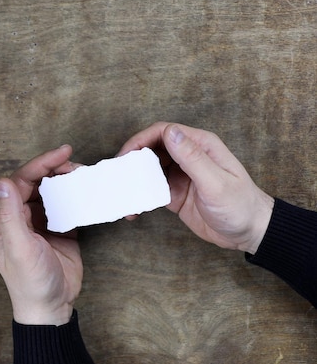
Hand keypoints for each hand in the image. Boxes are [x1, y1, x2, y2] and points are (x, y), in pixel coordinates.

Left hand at [0, 145, 82, 325]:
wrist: (51, 308)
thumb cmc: (30, 281)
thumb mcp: (20, 248)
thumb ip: (10, 215)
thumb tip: (3, 181)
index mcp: (4, 217)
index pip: (21, 180)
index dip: (41, 163)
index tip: (63, 152)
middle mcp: (20, 215)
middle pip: (37, 181)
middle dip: (56, 169)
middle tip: (77, 165)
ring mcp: (41, 222)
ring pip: (52, 191)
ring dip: (67, 181)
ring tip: (84, 176)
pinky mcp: (60, 229)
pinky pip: (67, 205)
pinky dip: (77, 196)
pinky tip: (88, 191)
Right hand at [118, 122, 273, 254]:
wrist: (249, 233)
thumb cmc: (240, 206)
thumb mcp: (215, 182)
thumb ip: (192, 157)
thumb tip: (170, 132)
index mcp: (200, 145)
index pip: (163, 132)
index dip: (141, 140)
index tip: (125, 155)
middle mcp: (188, 156)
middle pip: (151, 148)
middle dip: (132, 159)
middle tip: (117, 175)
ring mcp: (180, 174)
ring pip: (148, 168)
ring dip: (133, 179)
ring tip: (122, 193)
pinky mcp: (174, 192)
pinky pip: (151, 189)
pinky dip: (139, 197)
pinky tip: (134, 210)